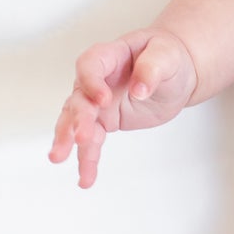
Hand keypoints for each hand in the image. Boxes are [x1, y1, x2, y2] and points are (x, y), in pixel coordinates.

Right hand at [47, 28, 197, 188]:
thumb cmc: (168, 57)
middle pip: (80, 98)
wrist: (174, 75)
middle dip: (78, 118)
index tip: (103, 100)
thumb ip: (152, 68)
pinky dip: (87, 158)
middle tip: (82, 137)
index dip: (92, 82)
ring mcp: (97, 102)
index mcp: (109, 55)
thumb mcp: (167, 56)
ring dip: (68, 140)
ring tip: (58, 158)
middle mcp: (97, 79)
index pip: (90, 65)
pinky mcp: (104, 121)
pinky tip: (85, 178)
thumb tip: (139, 89)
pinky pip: (91, 141)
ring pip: (75, 121)